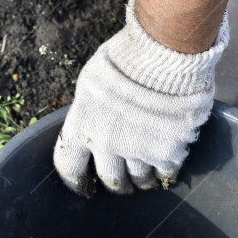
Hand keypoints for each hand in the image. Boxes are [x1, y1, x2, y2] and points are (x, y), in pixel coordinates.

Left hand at [53, 0, 228, 195]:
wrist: (164, 52)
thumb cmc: (125, 58)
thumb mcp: (91, 83)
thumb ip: (89, 112)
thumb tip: (91, 126)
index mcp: (82, 125)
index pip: (68, 167)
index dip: (76, 180)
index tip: (83, 186)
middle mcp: (107, 143)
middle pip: (110, 179)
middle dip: (116, 182)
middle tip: (122, 180)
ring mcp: (138, 150)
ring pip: (139, 181)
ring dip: (142, 179)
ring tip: (147, 174)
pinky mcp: (169, 151)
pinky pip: (166, 174)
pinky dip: (166, 172)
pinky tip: (167, 163)